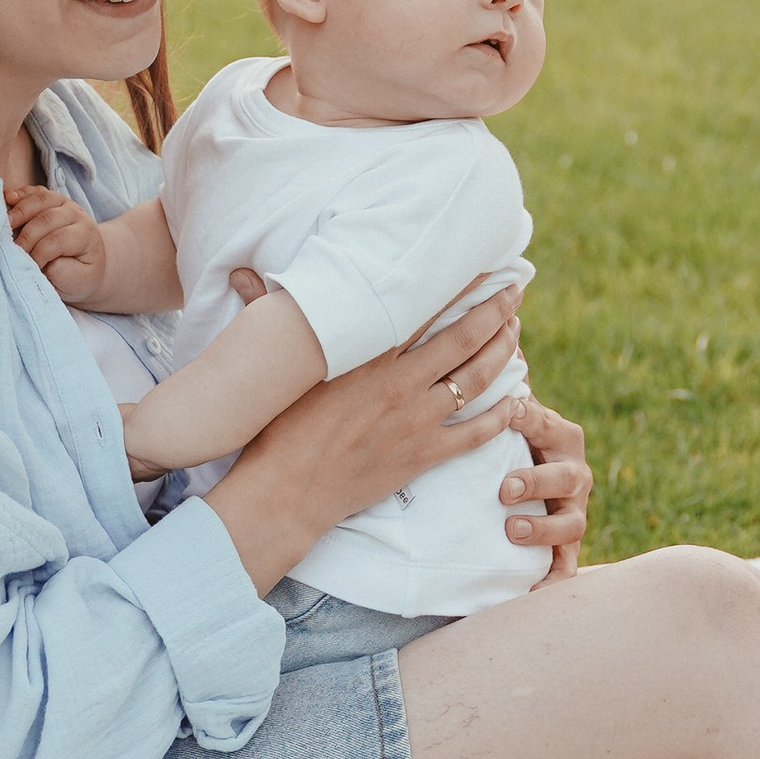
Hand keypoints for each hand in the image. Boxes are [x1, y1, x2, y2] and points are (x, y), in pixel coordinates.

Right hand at [5, 182, 106, 306]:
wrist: (82, 263)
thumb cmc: (77, 275)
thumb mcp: (76, 282)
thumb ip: (62, 272)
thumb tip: (44, 262)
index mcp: (85, 235)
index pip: (58, 240)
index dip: (39, 253)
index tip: (28, 267)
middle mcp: (76, 214)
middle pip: (47, 219)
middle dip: (26, 236)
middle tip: (13, 252)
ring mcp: (63, 203)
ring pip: (40, 200)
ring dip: (19, 212)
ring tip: (4, 227)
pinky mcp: (49, 198)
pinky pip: (33, 192)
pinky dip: (19, 194)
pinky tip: (6, 199)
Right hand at [205, 292, 523, 598]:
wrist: (285, 494)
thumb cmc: (274, 429)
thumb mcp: (276, 369)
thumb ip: (266, 314)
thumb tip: (242, 272)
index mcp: (366, 355)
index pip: (422, 308)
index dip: (455, 285)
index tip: (478, 265)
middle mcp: (398, 382)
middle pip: (462, 338)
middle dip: (494, 310)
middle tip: (515, 289)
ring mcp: (414, 420)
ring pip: (474, 379)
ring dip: (502, 352)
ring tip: (515, 330)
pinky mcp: (422, 456)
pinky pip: (474, 433)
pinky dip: (501, 415)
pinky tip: (517, 399)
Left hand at [498, 394, 590, 582]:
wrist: (522, 488)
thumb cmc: (506, 440)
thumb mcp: (502, 412)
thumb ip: (496, 380)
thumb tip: (484, 327)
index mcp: (559, 435)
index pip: (549, 424)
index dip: (533, 419)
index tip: (510, 411)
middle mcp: (574, 473)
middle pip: (567, 476)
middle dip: (537, 480)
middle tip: (503, 488)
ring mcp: (574, 511)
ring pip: (571, 522)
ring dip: (543, 527)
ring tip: (511, 529)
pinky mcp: (566, 548)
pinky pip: (565, 567)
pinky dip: (553, 581)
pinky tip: (532, 594)